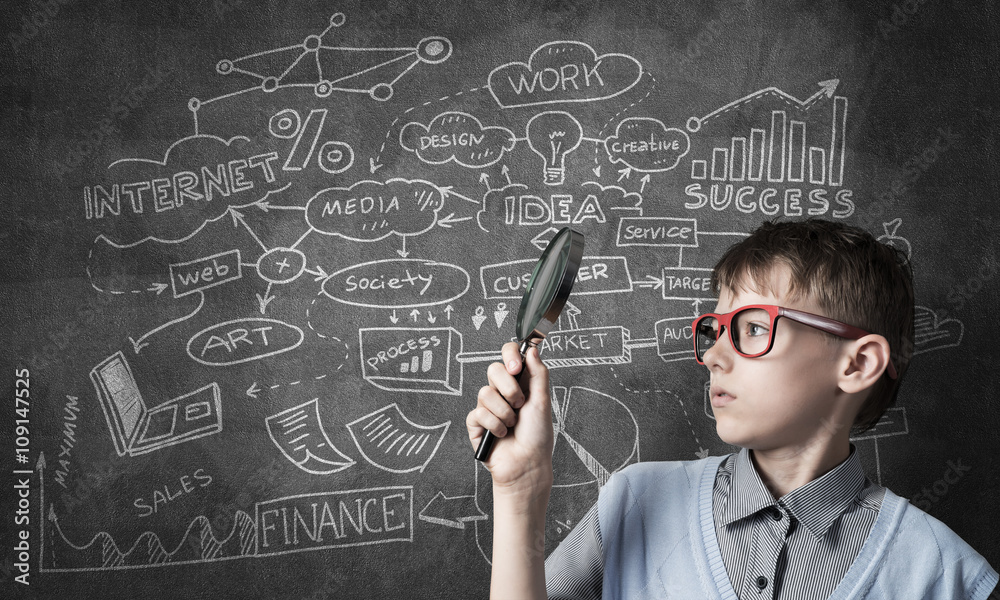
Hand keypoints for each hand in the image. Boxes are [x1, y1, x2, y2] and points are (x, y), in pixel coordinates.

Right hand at [466, 342, 553, 493]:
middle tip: (519, 404)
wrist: (527, 464)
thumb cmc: (537, 436)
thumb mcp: (543, 400)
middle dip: (509, 388)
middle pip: (493, 369)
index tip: (516, 367)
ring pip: (485, 393)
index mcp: (520, 382)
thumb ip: (538, 372)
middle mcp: (503, 391)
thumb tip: (532, 349)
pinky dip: (494, 425)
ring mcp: (488, 406)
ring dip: (504, 412)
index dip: (509, 355)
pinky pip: (478, 413)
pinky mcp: (477, 423)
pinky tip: (501, 434)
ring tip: (512, 425)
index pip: (510, 355)